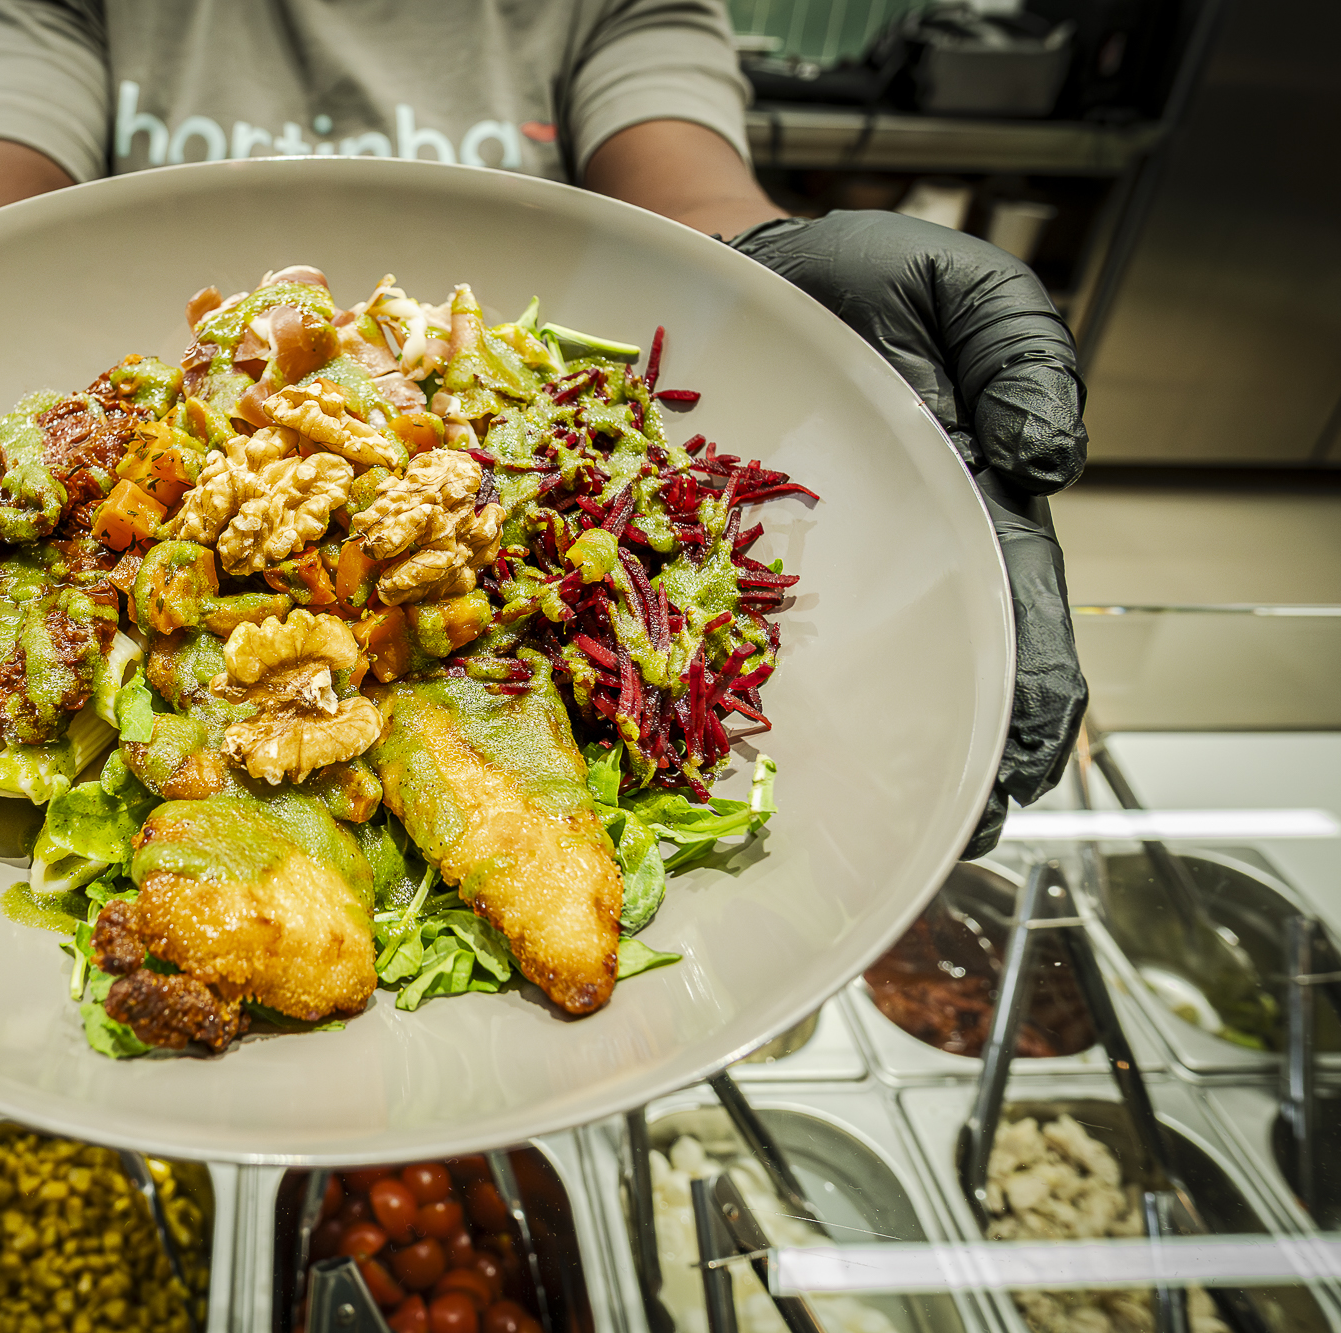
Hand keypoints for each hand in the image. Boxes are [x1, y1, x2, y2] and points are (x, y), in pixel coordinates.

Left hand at [732, 210, 1088, 857]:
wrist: (735, 270)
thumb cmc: (859, 283)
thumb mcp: (962, 289)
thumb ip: (1022, 357)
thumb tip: (1045, 463)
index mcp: (970, 515)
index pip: (1021, 629)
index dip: (1030, 701)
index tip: (1024, 759)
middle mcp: (892, 571)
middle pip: (940, 689)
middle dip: (956, 770)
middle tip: (952, 835)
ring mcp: (804, 586)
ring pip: (841, 699)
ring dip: (859, 776)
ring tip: (869, 847)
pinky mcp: (715, 578)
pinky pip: (725, 659)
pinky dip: (737, 722)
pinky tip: (739, 782)